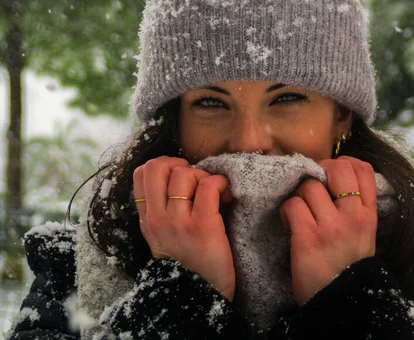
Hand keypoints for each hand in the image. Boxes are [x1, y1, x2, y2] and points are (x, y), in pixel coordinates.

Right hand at [133, 156, 235, 300]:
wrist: (201, 295)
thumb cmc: (189, 263)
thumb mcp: (162, 238)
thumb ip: (161, 211)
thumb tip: (178, 176)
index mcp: (147, 220)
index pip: (141, 173)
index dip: (162, 165)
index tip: (179, 176)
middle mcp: (158, 219)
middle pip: (158, 166)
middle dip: (180, 164)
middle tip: (196, 179)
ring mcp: (178, 222)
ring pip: (185, 173)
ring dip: (204, 176)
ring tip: (214, 192)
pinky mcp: (203, 225)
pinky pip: (208, 186)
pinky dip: (220, 184)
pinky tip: (226, 196)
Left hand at [279, 156, 377, 305]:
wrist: (341, 303)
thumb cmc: (348, 269)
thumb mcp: (365, 237)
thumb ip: (357, 210)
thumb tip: (337, 182)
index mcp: (369, 215)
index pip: (363, 169)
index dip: (343, 163)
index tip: (331, 175)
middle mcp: (353, 217)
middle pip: (337, 168)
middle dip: (319, 171)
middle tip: (312, 186)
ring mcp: (331, 227)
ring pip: (309, 186)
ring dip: (298, 196)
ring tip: (299, 212)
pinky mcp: (308, 238)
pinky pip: (293, 205)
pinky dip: (286, 212)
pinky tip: (290, 225)